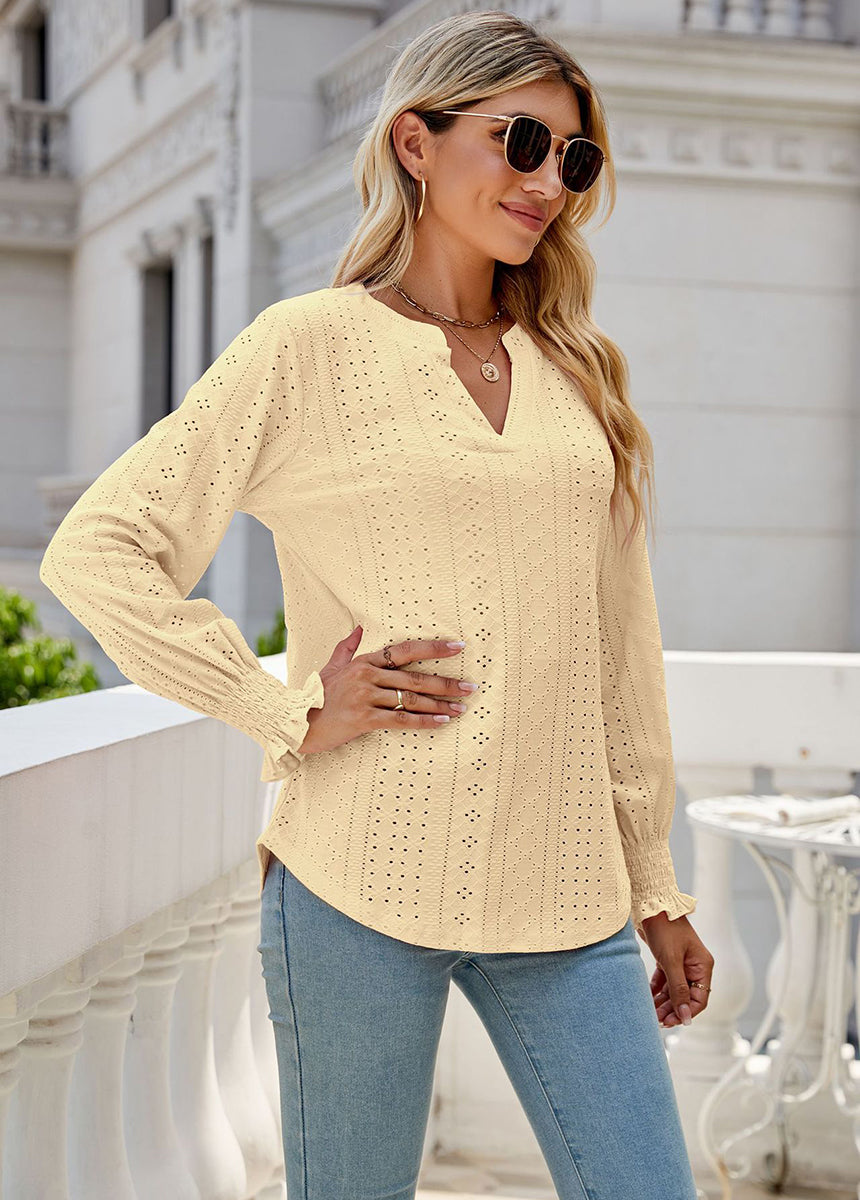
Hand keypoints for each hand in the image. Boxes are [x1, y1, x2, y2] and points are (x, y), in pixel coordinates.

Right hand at [299, 625, 477, 755]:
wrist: (296, 721)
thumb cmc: (315, 695)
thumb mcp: (330, 667)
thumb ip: (346, 647)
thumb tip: (357, 627)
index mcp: (364, 661)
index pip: (406, 650)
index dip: (434, 648)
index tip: (459, 647)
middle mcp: (367, 675)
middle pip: (416, 678)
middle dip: (447, 683)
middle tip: (472, 687)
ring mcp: (365, 697)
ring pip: (412, 700)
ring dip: (441, 705)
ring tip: (462, 708)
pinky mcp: (363, 719)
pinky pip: (400, 719)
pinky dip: (424, 722)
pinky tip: (442, 723)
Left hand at [640, 912, 713, 1028]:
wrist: (650, 905)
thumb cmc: (664, 929)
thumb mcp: (671, 961)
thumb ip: (678, 989)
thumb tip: (685, 1016)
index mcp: (703, 966)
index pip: (700, 999)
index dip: (687, 1012)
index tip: (672, 1021)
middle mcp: (694, 966)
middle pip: (686, 996)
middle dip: (673, 1009)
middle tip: (658, 1021)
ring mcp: (681, 963)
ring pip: (674, 990)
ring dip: (664, 1003)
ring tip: (652, 1014)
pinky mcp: (667, 960)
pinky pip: (665, 981)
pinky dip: (657, 991)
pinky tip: (648, 999)